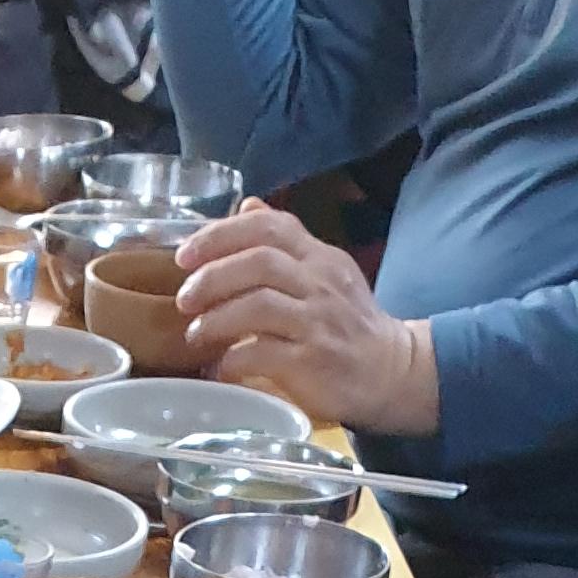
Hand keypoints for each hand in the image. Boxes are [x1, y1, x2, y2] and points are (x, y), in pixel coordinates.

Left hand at [174, 204, 436, 432]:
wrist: (392, 370)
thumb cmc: (348, 324)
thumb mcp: (324, 271)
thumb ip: (285, 242)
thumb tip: (246, 206)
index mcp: (318, 256)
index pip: (269, 227)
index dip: (221, 234)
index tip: (186, 255)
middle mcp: (319, 282)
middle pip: (259, 261)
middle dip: (212, 276)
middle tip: (185, 297)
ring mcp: (317, 322)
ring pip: (259, 305)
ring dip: (217, 319)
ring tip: (196, 333)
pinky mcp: (313, 362)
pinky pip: (263, 354)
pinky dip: (232, 360)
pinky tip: (219, 368)